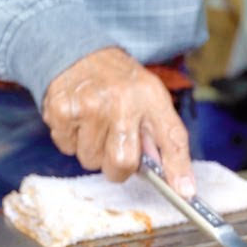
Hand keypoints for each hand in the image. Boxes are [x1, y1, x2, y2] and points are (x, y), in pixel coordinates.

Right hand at [42, 47, 195, 196]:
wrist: (80, 53)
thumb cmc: (121, 85)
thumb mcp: (151, 99)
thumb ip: (166, 139)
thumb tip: (181, 186)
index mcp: (150, 97)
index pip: (171, 138)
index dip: (178, 169)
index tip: (185, 193)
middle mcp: (120, 101)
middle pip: (122, 163)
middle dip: (118, 164)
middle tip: (116, 143)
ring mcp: (88, 106)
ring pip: (91, 160)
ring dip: (93, 151)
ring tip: (96, 124)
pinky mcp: (61, 111)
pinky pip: (67, 149)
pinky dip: (72, 140)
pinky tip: (79, 119)